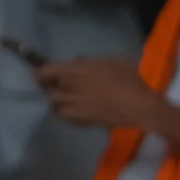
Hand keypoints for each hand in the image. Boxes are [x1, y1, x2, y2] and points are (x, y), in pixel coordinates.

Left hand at [36, 56, 159, 130]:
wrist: (140, 107)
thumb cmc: (131, 80)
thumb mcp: (114, 61)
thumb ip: (91, 61)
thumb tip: (77, 60)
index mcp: (79, 69)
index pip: (48, 70)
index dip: (41, 72)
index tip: (39, 73)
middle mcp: (72, 87)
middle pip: (48, 87)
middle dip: (47, 87)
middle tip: (51, 86)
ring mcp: (75, 104)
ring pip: (53, 102)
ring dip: (55, 100)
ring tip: (60, 98)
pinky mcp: (81, 119)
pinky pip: (63, 116)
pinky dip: (62, 112)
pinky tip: (69, 110)